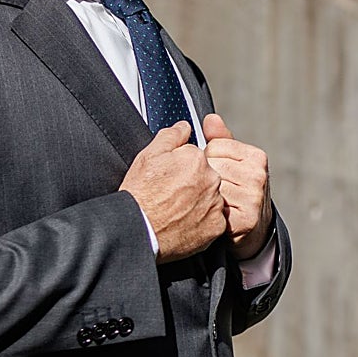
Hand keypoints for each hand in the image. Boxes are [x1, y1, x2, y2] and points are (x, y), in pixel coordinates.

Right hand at [119, 121, 225, 262]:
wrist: (140, 229)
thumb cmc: (141, 194)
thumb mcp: (148, 155)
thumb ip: (171, 135)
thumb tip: (184, 127)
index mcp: (197, 158)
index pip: (194, 157)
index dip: (179, 167)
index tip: (168, 178)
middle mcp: (212, 179)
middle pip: (205, 176)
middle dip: (191, 183)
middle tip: (170, 194)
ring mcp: (215, 204)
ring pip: (210, 197)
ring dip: (198, 201)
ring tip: (176, 210)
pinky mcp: (216, 226)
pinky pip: (214, 219)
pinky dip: (202, 221)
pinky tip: (184, 222)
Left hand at [203, 113, 272, 259]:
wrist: (253, 228)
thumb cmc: (238, 189)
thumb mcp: (233, 161)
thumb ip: (220, 139)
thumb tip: (210, 119)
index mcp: (256, 157)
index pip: (213, 146)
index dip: (208, 159)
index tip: (217, 171)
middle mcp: (258, 176)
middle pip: (210, 167)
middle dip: (204, 177)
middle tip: (213, 189)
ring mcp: (253, 199)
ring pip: (209, 188)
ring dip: (204, 196)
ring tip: (213, 201)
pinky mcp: (245, 221)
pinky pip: (212, 209)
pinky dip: (207, 213)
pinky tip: (214, 215)